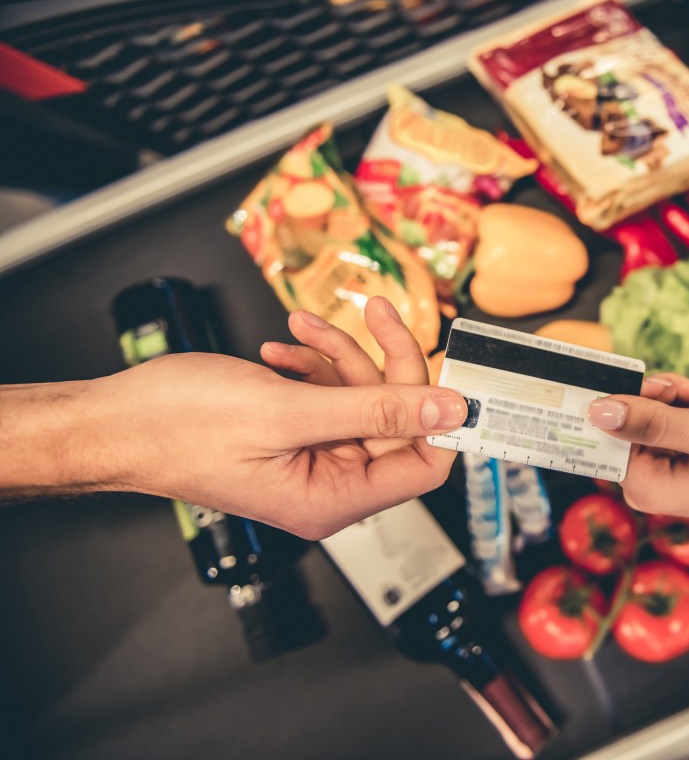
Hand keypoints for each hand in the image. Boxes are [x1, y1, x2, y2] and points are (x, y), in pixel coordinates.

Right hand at [0, 298, 466, 539]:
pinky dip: (313, 364)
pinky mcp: (294, 432)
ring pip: (363, 397)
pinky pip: (329, 393)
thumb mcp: (288, 411)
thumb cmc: (175, 428)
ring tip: (304, 330)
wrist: (113, 418)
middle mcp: (329, 485)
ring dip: (339, 355)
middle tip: (372, 315)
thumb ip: (376, 410)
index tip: (444, 367)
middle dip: (383, 363)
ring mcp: (311, 458)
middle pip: (398, 420)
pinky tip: (284, 349)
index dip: (441, 417)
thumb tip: (448, 411)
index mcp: (334, 499)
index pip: (426, 465)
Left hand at [587, 380, 688, 579]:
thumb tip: (596, 410)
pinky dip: (680, 407)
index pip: (608, 427)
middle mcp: (639, 484)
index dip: (632, 398)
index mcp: (643, 485)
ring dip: (674, 397)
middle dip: (659, 396)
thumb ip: (652, 421)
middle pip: (624, 418)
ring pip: (642, 413)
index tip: (667, 388)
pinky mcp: (663, 462)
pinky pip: (657, 422)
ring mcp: (651, 473)